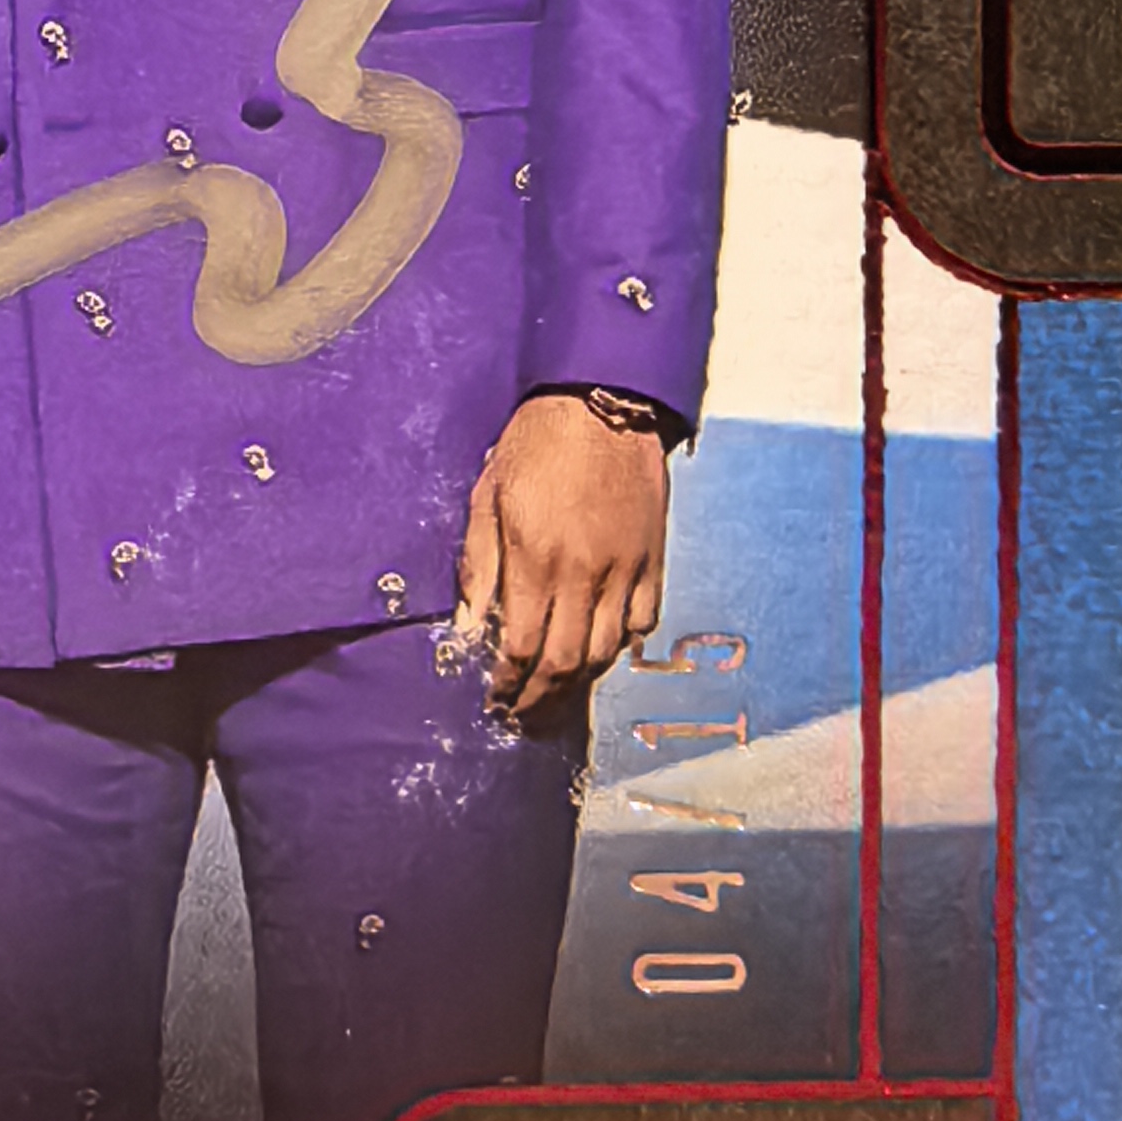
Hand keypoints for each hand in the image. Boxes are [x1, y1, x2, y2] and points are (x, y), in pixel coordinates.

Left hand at [450, 395, 668, 716]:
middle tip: (523, 716)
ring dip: (580, 684)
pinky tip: (603, 654)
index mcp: (536, 559)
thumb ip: (479, 566)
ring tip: (557, 698)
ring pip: (607, 652)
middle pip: (566, 662)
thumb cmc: (535, 444)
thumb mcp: (487, 497)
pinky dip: (623, 646)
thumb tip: (468, 626)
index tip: (495, 700)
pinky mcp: (653, 559)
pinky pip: (644, 621)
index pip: (521, 647)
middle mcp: (584, 573)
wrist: (600, 403)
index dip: (507, 683)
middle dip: (541, 699)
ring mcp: (625, 569)